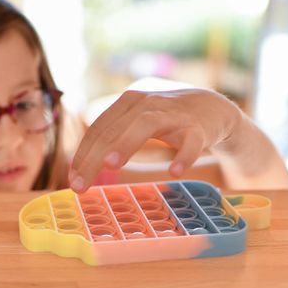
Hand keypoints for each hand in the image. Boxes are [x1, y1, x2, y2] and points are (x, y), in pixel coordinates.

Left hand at [68, 88, 242, 192]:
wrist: (213, 108)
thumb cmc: (167, 118)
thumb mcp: (137, 120)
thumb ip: (113, 136)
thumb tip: (80, 167)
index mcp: (129, 102)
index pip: (100, 128)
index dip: (83, 153)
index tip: (73, 179)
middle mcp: (148, 103)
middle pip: (115, 129)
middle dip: (94, 157)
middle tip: (80, 186)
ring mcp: (173, 114)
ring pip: (147, 125)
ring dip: (127, 143)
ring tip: (111, 164)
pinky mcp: (198, 127)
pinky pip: (191, 142)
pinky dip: (184, 155)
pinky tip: (175, 171)